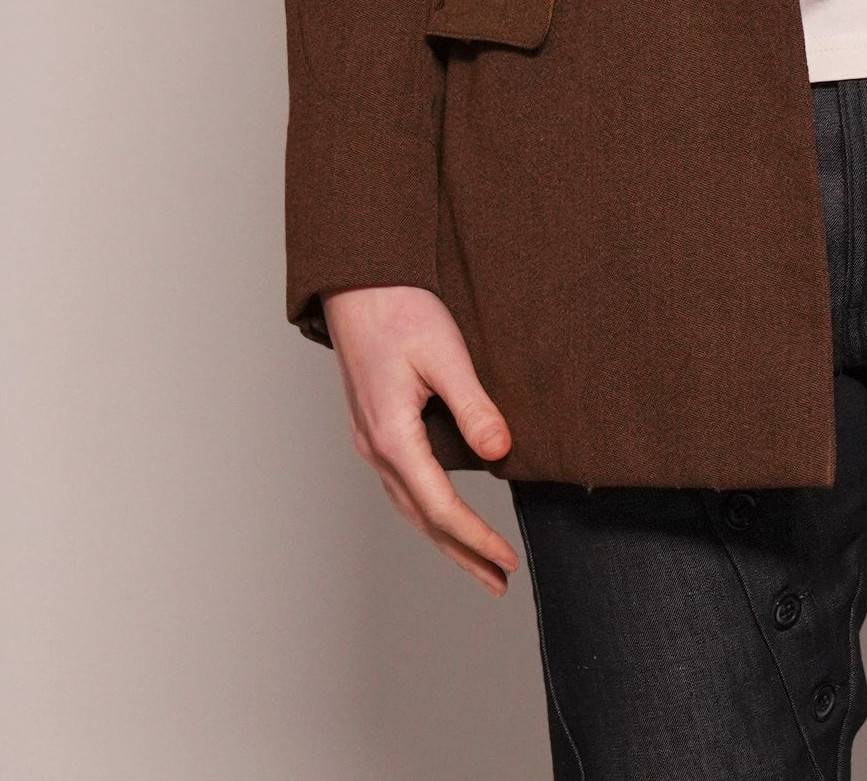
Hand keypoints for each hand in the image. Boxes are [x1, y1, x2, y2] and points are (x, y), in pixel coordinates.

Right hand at [322, 284, 519, 592]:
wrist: (358, 283)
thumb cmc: (400, 311)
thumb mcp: (445, 354)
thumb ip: (474, 406)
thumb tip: (501, 454)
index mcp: (392, 437)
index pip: (440, 507)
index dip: (476, 538)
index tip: (508, 561)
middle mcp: (375, 448)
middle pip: (422, 519)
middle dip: (462, 554)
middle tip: (499, 583)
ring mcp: (370, 440)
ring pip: (409, 506)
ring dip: (444, 537)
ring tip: (479, 563)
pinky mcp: (374, 428)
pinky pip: (402, 485)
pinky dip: (426, 510)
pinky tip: (443, 514)